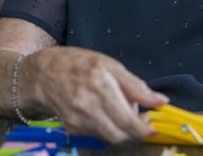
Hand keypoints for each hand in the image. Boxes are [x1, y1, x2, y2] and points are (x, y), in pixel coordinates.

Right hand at [21, 46, 167, 142]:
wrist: (41, 74)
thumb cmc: (78, 64)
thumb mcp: (110, 65)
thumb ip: (136, 86)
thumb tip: (160, 101)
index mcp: (101, 85)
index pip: (128, 120)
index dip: (144, 128)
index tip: (153, 127)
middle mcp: (88, 105)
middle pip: (121, 134)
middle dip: (135, 132)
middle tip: (142, 120)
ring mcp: (78, 119)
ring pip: (110, 137)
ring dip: (122, 130)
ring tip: (122, 112)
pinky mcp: (72, 128)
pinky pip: (97, 135)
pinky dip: (107, 128)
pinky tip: (105, 113)